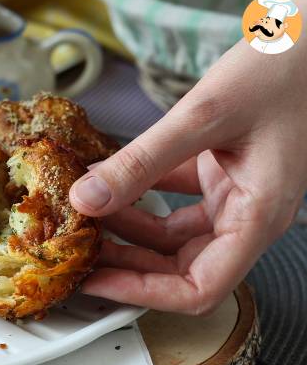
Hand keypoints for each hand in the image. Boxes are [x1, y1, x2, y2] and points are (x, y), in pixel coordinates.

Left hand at [69, 0, 306, 314]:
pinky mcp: (218, 175)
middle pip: (179, 266)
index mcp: (257, 218)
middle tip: (80, 251)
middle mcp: (246, 216)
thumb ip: (143, 161)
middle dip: (126, 263)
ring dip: (128, 230)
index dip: (144, 294)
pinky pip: (172, 201)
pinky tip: (107, 182)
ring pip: (171, 236)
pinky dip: (139, 195)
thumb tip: (87, 198)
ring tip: (86, 216)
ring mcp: (232, 197)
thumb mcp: (204, 116)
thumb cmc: (283, 70)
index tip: (98, 283)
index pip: (200, 287)